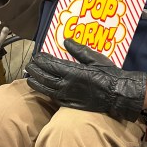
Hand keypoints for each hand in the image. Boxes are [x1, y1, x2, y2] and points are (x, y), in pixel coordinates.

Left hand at [26, 39, 146, 121]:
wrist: (117, 93)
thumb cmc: (108, 74)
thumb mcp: (95, 58)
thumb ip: (78, 50)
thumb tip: (65, 41)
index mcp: (72, 71)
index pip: (50, 65)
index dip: (41, 60)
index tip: (36, 55)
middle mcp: (66, 84)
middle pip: (45, 77)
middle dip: (35, 70)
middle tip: (29, 65)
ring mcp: (67, 96)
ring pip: (46, 89)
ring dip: (36, 82)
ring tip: (30, 77)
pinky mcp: (70, 104)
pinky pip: (54, 98)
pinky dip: (45, 92)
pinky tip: (42, 89)